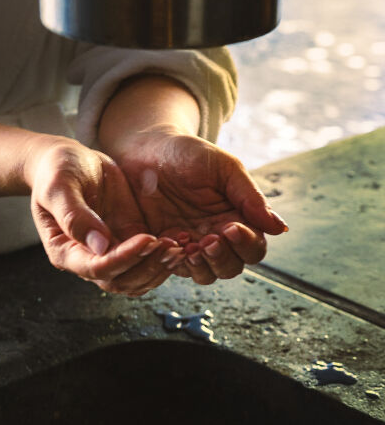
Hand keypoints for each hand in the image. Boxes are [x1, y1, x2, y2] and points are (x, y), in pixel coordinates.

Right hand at [28, 140, 185, 294]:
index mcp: (64, 250)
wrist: (68, 161)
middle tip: (171, 246)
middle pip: (120, 280)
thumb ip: (75, 216)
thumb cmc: (57, 171)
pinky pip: (146, 262)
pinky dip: (163, 259)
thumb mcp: (60, 187)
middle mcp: (86, 258)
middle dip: (147, 266)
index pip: (97, 267)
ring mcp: (109, 252)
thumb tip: (99, 246)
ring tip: (178, 247)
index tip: (148, 239)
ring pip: (136, 278)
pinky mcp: (126, 241)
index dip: (124, 258)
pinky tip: (179, 243)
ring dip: (158, 267)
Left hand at [115, 133, 287, 284]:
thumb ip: (249, 197)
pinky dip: (173, 261)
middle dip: (224, 259)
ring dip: (202, 266)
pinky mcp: (160, 249)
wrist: (144, 149)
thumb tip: (280, 228)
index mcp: (235, 218)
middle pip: (232, 267)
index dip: (247, 244)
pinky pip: (171, 268)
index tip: (232, 228)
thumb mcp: (223, 168)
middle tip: (209, 240)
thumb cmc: (186, 153)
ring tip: (191, 247)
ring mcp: (187, 245)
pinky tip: (167, 244)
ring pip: (205, 275)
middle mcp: (214, 237)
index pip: (253, 247)